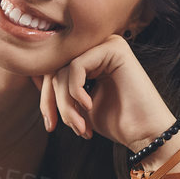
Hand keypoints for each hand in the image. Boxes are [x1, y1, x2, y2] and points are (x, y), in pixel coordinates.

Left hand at [30, 32, 175, 149]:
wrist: (146, 133)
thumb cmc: (117, 122)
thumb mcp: (79, 106)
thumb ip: (61, 90)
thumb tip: (33, 77)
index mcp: (92, 58)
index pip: (54, 71)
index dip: (46, 98)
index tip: (49, 125)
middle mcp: (99, 47)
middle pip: (55, 68)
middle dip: (51, 101)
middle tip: (55, 127)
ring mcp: (107, 44)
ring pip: (63, 70)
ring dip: (65, 104)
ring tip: (78, 125)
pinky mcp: (114, 48)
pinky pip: (75, 67)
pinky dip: (76, 92)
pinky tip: (88, 107)